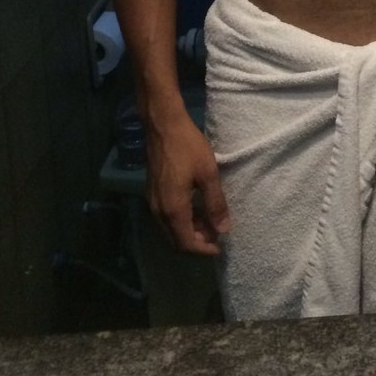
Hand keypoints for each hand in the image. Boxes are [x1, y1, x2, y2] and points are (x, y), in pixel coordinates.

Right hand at [146, 113, 229, 255]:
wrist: (163, 126)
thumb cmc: (188, 147)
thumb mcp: (208, 174)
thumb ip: (215, 203)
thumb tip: (224, 229)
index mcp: (173, 210)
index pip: (186, 243)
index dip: (203, 249)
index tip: (220, 247)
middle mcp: (158, 211)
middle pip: (176, 240)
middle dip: (196, 242)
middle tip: (217, 234)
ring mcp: (152, 202)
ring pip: (170, 229)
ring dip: (189, 231)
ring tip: (210, 222)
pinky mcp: (152, 193)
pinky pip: (166, 217)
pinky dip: (181, 220)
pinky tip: (196, 209)